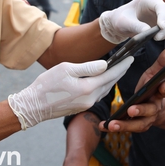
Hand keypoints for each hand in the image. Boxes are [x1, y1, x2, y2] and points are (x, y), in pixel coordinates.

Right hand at [8, 57, 132, 129]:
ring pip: (105, 90)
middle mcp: (91, 99)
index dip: (122, 66)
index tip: (131, 58)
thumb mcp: (67, 69)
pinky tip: (104, 81)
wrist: (33, 106)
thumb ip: (88, 67)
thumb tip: (105, 65)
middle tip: (128, 62)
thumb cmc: (47, 84)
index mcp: (88, 88)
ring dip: (113, 79)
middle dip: (120, 72)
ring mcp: (86, 104)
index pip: (111, 74)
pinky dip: (104, 86)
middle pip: (110, 83)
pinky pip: (97, 95)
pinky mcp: (81, 107)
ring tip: (119, 70)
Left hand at [99, 0, 164, 43]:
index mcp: (147, 0)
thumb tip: (147, 31)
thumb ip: (134, 26)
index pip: (160, 5)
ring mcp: (162, 12)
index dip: (163, 16)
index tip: (161, 27)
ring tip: (157, 38)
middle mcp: (157, 4)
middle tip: (156, 38)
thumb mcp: (123, 23)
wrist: (120, 23)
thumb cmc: (120, 20)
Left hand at [102, 47, 164, 132]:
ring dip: (125, 125)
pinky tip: (103, 126)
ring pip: (138, 124)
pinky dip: (114, 127)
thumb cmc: (152, 87)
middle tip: (131, 110)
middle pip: (150, 111)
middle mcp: (155, 108)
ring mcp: (146, 119)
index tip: (162, 86)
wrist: (152, 106)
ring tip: (113, 124)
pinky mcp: (135, 125)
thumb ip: (161, 62)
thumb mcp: (155, 73)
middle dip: (141, 110)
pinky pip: (125, 127)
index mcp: (160, 94)